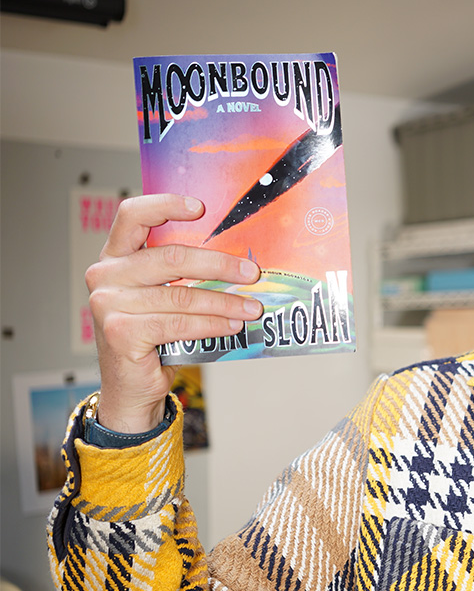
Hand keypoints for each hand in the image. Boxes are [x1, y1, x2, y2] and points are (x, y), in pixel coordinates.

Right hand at [86, 194, 262, 433]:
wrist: (132, 384)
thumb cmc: (152, 334)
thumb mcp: (163, 294)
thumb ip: (182, 273)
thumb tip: (239, 260)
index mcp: (114, 256)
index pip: (132, 215)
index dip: (166, 205)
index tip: (202, 208)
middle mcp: (104, 275)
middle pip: (170, 257)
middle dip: (219, 265)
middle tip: (251, 273)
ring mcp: (108, 304)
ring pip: (181, 295)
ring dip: (224, 301)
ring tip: (251, 307)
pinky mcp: (120, 332)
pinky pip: (179, 323)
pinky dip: (212, 324)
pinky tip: (232, 324)